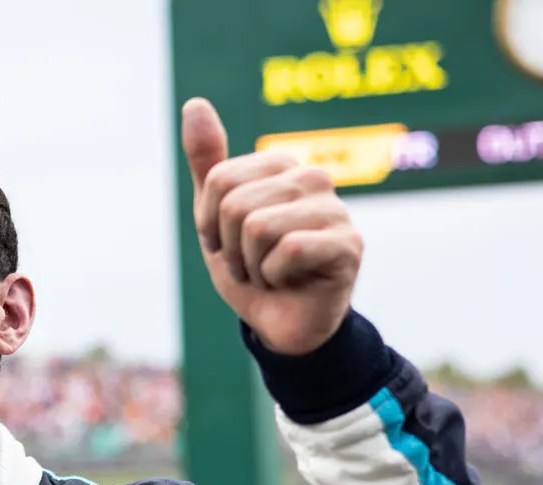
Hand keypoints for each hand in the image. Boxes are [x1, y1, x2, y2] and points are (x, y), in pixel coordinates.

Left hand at [181, 97, 362, 355]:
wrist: (283, 325)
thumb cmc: (253, 269)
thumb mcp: (216, 218)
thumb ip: (207, 164)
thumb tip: (194, 103)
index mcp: (280, 166)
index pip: (218, 181)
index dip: (210, 224)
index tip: (230, 243)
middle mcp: (312, 178)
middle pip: (235, 204)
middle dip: (231, 249)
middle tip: (254, 264)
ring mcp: (335, 209)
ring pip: (258, 227)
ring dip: (252, 267)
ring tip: (272, 273)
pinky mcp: (348, 244)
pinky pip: (287, 250)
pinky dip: (275, 278)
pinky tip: (292, 282)